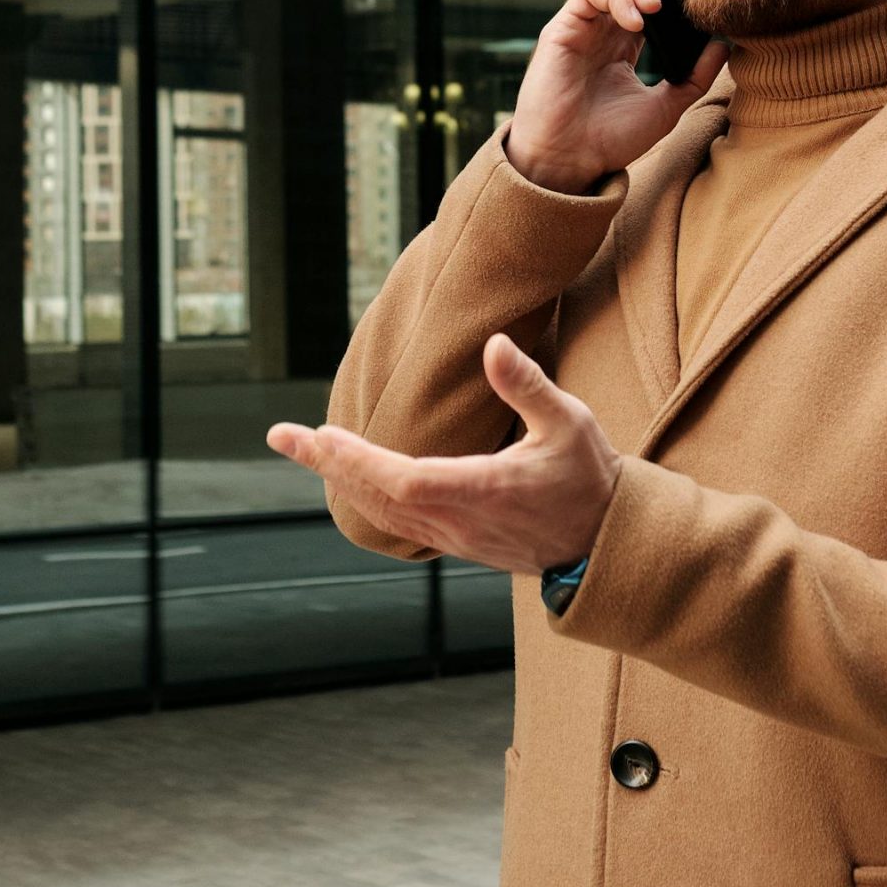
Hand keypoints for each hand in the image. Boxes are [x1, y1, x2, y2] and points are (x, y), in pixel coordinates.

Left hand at [266, 334, 619, 573]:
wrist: (604, 542)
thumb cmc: (589, 477)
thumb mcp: (569, 422)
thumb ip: (527, 385)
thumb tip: (494, 344)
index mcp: (484, 490)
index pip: (403, 479)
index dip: (357, 460)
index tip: (320, 435)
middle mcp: (460, 519)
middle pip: (376, 497)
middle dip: (326, 465)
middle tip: (282, 436)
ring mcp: (455, 536)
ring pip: (381, 512)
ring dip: (339, 479)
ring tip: (304, 449)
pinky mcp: (456, 541)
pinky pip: (397, 521)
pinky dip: (365, 496)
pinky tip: (349, 478)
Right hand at [505, 0, 728, 192]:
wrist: (569, 163)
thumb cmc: (609, 140)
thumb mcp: (666, 108)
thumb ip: (695, 76)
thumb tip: (725, 43)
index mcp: (622, 37)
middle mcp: (600, 23)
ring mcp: (580, 22)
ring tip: (654, 5)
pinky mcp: (562, 28)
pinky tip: (634, 22)